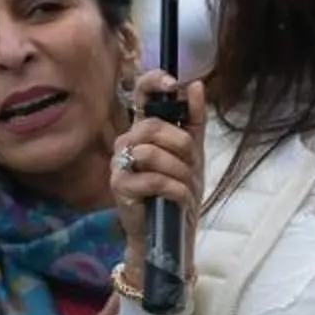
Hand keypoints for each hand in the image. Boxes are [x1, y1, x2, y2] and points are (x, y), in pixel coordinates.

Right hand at [112, 73, 208, 272]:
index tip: (172, 82)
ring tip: (185, 185)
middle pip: (152, 126)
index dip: (153, 82)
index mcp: (143, 129)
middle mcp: (126, 142)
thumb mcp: (193, 153)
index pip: (140, 94)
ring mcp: (119, 164)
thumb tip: (195, 85)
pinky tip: (179, 198)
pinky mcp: (120, 187)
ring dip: (179, 171)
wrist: (171, 232)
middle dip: (180, 145)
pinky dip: (174, 189)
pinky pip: (152, 178)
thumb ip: (194, 120)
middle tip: (191, 164)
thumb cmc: (177, 190)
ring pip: (151, 152)